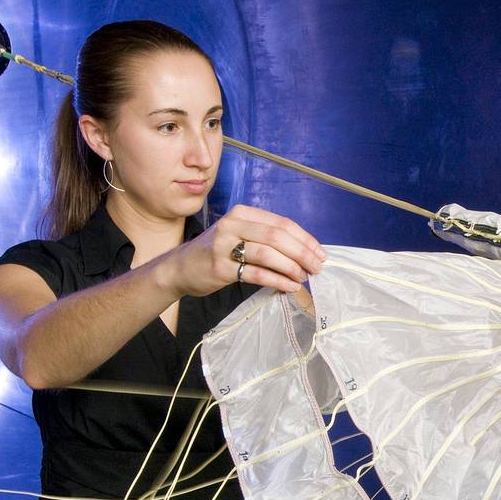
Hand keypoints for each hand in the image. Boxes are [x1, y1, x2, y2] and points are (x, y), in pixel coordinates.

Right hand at [164, 204, 325, 296]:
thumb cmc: (218, 252)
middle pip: (277, 237)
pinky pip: (256, 273)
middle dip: (302, 253)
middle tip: (316, 268)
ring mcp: (225, 245)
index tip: (320, 254)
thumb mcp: (240, 234)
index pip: (282, 223)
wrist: (180, 267)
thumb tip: (305, 252)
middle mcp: (233, 224)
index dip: (305, 239)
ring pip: (268, 254)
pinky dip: (278, 280)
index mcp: (243, 213)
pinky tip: (289, 286)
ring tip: (303, 278)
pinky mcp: (220, 267)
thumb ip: (266, 238)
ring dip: (291, 268)